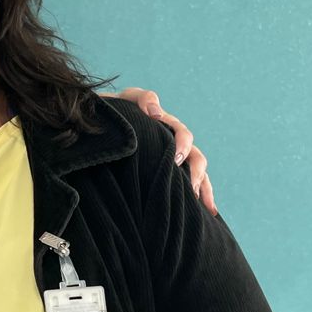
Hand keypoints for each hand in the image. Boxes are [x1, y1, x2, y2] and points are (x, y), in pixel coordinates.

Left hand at [115, 87, 216, 214]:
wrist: (102, 123)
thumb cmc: (114, 111)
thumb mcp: (125, 100)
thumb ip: (142, 98)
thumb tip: (157, 112)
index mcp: (164, 124)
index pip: (179, 132)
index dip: (181, 144)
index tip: (175, 159)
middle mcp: (173, 140)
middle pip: (194, 154)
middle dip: (194, 171)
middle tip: (189, 185)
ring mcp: (173, 155)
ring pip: (197, 170)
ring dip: (202, 186)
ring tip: (204, 205)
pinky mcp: (171, 170)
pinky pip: (192, 182)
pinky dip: (202, 196)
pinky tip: (209, 212)